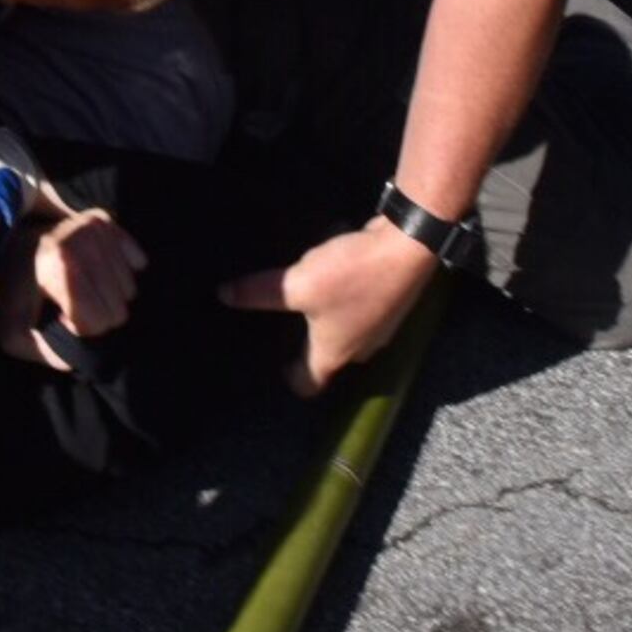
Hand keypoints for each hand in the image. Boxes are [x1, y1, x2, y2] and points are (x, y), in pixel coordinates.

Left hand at [0, 199, 144, 372]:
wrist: (7, 248)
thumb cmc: (13, 293)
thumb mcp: (14, 332)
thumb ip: (43, 351)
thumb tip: (75, 358)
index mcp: (58, 268)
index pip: (99, 321)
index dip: (81, 329)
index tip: (61, 319)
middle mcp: (80, 242)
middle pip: (119, 309)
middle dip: (99, 316)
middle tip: (75, 305)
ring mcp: (94, 227)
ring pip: (130, 289)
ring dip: (109, 295)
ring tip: (83, 287)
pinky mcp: (103, 219)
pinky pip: (138, 262)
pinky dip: (123, 272)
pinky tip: (99, 272)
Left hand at [223, 221, 441, 393]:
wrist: (408, 246)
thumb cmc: (351, 276)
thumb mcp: (298, 284)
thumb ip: (260, 293)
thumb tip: (223, 296)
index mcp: (334, 355)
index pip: (310, 385)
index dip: (290, 379)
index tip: (274, 366)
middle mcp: (360, 348)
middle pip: (329, 356)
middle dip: (306, 343)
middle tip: (281, 325)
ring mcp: (379, 324)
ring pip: (345, 326)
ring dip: (326, 313)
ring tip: (302, 292)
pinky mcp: (389, 299)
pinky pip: (358, 303)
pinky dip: (344, 291)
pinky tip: (330, 264)